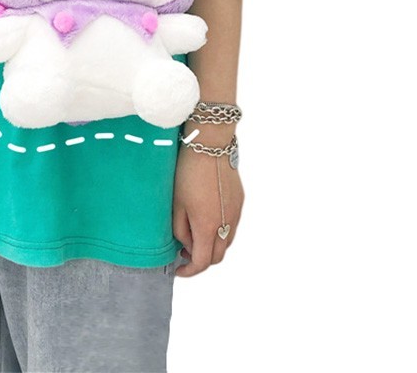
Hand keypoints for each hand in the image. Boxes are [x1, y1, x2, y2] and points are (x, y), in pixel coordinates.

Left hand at [172, 131, 244, 276]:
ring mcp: (237, 212)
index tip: (178, 269)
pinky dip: (220, 231)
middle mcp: (227, 223)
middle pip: (217, 256)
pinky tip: (206, 218)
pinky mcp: (240, 201)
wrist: (210, 145)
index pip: (202, 262)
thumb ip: (180, 231)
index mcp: (208, 226)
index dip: (189, 271)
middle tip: (184, 253)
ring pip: (227, 242)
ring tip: (194, 235)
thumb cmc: (188, 171)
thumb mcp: (176, 204)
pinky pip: (232, 225)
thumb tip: (187, 246)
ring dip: (212, 246)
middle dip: (201, 260)